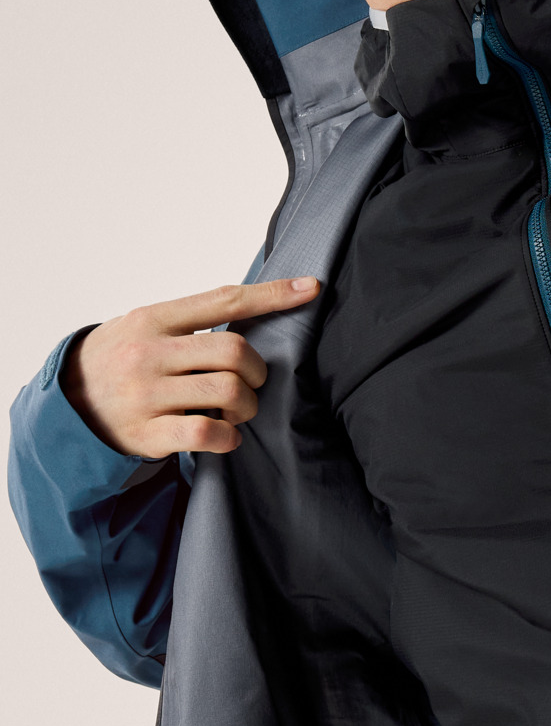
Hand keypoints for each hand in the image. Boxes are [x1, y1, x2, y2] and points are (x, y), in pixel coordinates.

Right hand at [60, 278, 321, 458]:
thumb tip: (255, 305)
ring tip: (236, 411)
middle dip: (256, 371)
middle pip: (234, 352)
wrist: (65, 404)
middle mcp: (149, 353)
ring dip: (246, 406)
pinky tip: (226, 435)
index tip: (311, 288)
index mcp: (153, 319)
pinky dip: (229, 437)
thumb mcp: (144, 326)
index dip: (273, 295)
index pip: (224, 300)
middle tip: (251, 382)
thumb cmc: (119, 360)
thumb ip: (191, 320)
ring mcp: (147, 394)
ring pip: (227, 393)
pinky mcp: (147, 433)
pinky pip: (207, 435)